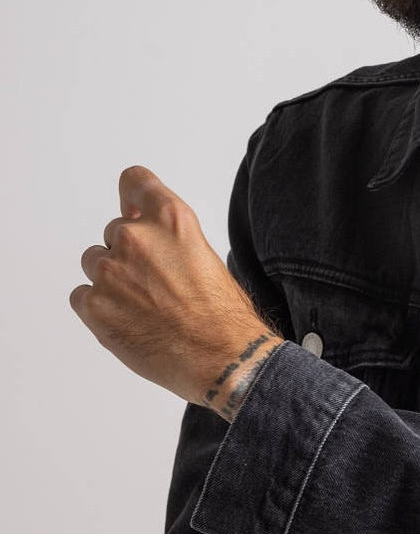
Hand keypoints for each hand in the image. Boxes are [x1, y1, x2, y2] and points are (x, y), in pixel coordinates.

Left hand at [70, 166, 280, 419]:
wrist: (220, 354)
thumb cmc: (221, 310)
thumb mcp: (201, 252)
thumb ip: (168, 237)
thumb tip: (144, 235)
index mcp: (171, 218)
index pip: (134, 181)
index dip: (131, 196)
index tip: (130, 207)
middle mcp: (137, 237)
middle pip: (114, 231)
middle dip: (128, 252)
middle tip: (153, 281)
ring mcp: (111, 271)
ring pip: (94, 261)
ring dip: (111, 278)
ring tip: (141, 304)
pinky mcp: (93, 305)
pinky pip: (82, 295)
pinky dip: (98, 306)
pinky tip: (128, 320)